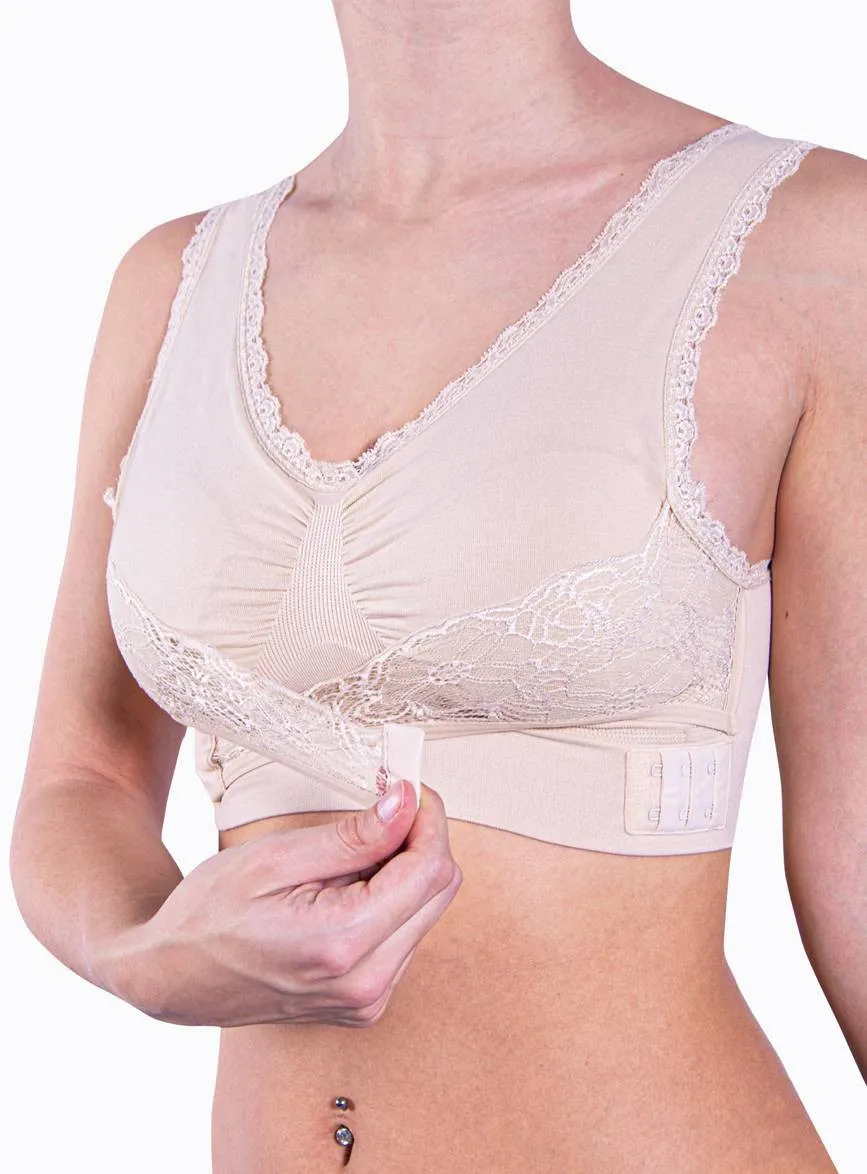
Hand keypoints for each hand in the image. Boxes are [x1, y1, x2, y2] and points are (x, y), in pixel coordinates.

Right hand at [103, 781, 461, 1027]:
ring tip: (348, 854)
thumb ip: (351, 837)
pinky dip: (390, 901)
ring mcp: (367, 1001)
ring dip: (404, 871)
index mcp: (343, 944)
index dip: (428, 818)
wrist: (171, 978)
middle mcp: (366, 984)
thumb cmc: (207, 914)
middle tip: (384, 805)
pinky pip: (404, 936)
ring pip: (426, 913)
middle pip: (439, 892)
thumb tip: (406, 804)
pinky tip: (347, 888)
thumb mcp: (274, 859)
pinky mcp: (365, 1003)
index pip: (428, 871)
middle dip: (420, 840)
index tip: (410, 785)